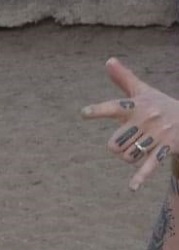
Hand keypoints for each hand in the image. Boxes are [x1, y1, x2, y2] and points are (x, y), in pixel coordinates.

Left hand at [82, 57, 178, 190]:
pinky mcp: (165, 149)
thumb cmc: (159, 104)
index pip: (114, 107)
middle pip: (114, 144)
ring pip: (127, 156)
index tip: (84, 113)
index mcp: (136, 106)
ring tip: (141, 145)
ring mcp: (156, 135)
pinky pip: (148, 166)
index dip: (99, 111)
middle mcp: (146, 120)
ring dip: (130, 156)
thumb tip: (108, 60)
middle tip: (130, 138)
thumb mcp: (143, 91)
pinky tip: (132, 188)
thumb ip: (124, 78)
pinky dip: (140, 177)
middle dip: (117, 146)